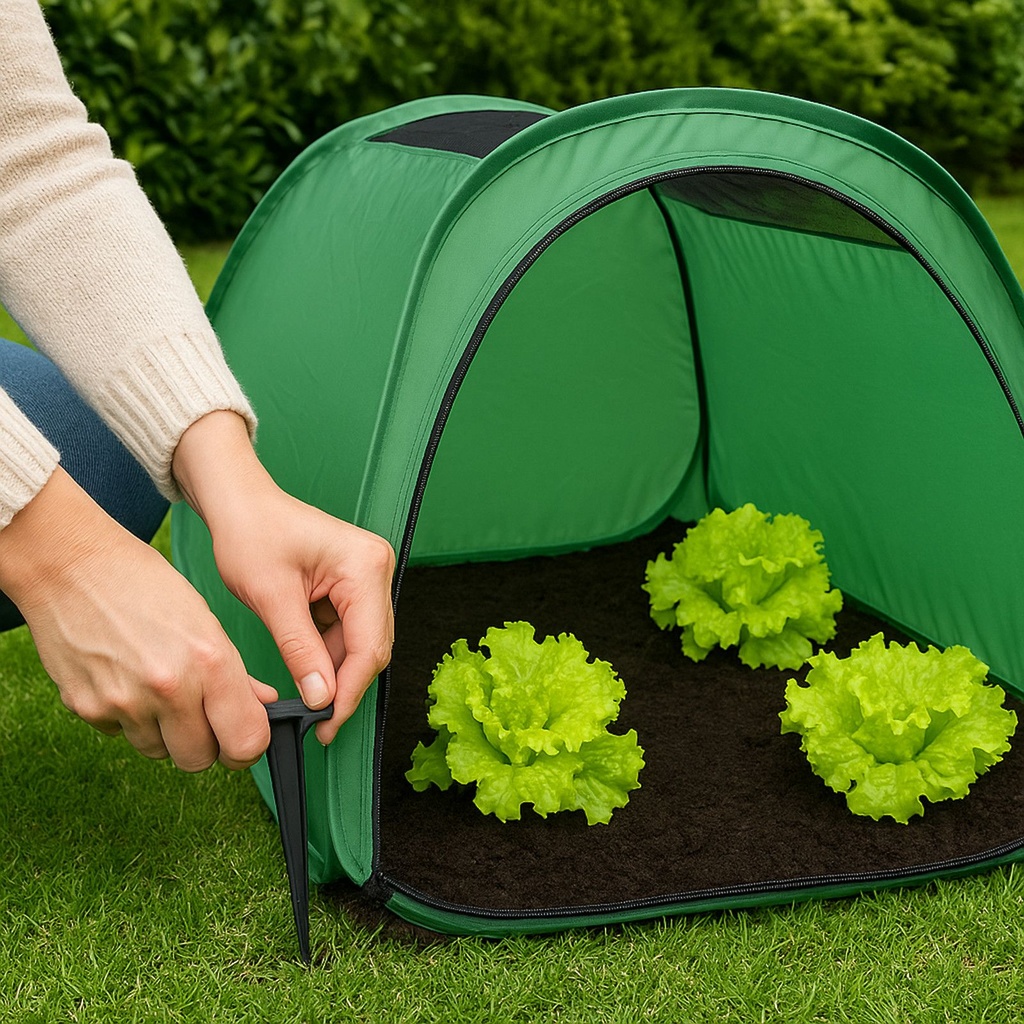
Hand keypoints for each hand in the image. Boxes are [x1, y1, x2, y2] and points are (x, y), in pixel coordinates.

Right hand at [0, 466, 277, 769]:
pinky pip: (120, 733)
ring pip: (158, 751)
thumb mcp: (205, 619)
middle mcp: (169, 688)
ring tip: (157, 686)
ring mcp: (124, 702)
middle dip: (205, 744)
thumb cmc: (145, 584)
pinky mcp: (86, 708)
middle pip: (199, 760)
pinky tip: (125, 677)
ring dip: (164, 732)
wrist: (71, 565)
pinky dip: (127, 717)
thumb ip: (235, 672)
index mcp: (209, 661)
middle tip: (201, 716)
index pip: (245, 740)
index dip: (248, 746)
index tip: (243, 738)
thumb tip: (263, 705)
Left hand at [172, 412, 394, 744]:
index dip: (349, 691)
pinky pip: (349, 631)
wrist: (239, 503)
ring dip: (337, 673)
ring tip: (308, 705)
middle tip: (318, 724)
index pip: (369, 644)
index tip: (325, 724)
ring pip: (362, 643)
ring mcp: (368, 577)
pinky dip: (330, 656)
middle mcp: (376, 570)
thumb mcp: (271, 597)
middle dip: (345, 686)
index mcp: (365, 567)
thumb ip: (301, 650)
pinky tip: (310, 674)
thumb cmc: (251, 534)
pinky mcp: (353, 585)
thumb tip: (322, 699)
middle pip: (373, 646)